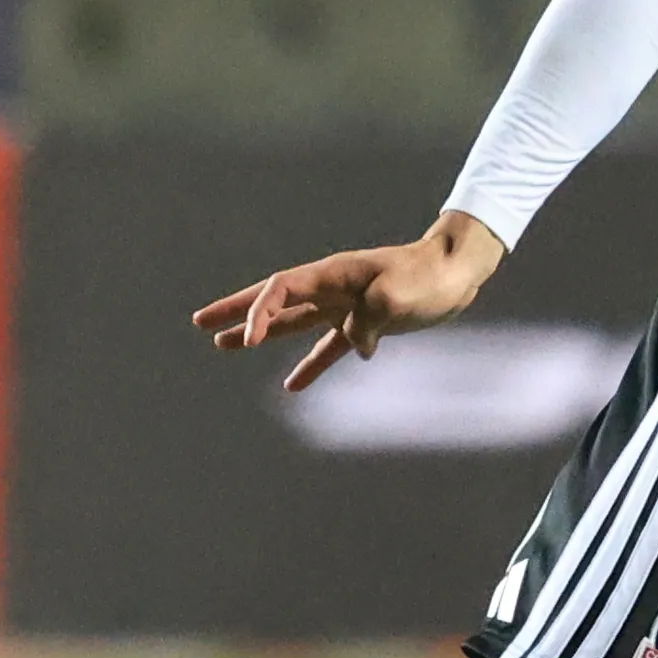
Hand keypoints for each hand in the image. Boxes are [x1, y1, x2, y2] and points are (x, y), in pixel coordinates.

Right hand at [194, 210, 508, 392]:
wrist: (460, 272)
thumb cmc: (432, 276)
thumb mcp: (400, 295)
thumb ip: (370, 319)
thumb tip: (357, 346)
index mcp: (333, 274)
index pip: (281, 289)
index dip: (258, 313)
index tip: (247, 341)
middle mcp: (332, 287)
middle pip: (273, 299)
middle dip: (235, 310)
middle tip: (198, 322)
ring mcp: (346, 305)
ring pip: (293, 322)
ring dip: (260, 335)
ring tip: (221, 347)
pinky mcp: (365, 324)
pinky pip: (328, 346)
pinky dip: (311, 365)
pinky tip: (292, 386)